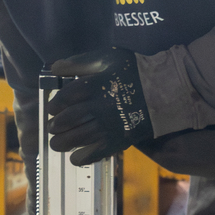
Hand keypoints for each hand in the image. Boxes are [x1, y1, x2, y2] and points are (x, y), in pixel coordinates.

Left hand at [46, 48, 153, 165]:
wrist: (162, 91)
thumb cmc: (133, 71)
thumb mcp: (107, 57)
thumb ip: (79, 62)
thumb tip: (54, 67)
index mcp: (93, 86)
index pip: (64, 98)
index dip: (54, 105)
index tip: (52, 109)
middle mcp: (98, 107)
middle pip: (67, 120)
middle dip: (55, 125)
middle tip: (52, 128)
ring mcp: (107, 127)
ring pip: (76, 138)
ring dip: (61, 143)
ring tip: (57, 143)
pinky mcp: (117, 141)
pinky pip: (94, 154)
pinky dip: (80, 157)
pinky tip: (75, 156)